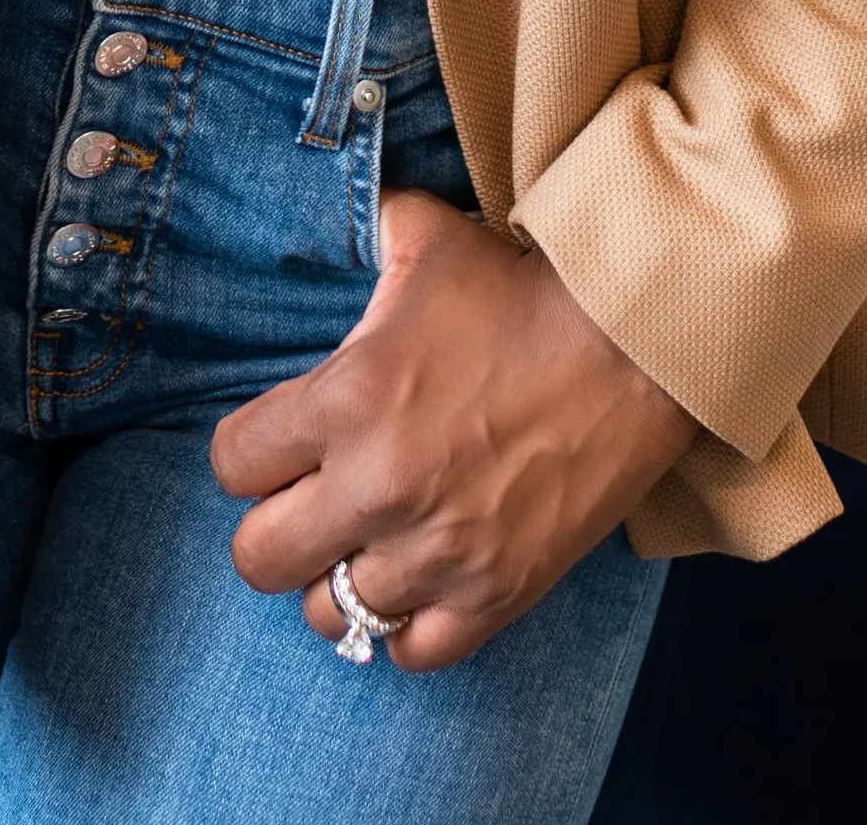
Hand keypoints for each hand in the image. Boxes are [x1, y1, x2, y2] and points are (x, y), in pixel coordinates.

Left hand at [212, 186, 694, 668]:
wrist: (633, 347)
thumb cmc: (522, 289)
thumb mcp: (425, 236)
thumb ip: (363, 232)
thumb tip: (338, 215)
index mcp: (348, 400)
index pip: (234, 464)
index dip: (251, 452)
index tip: (281, 444)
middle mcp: (379, 487)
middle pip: (259, 558)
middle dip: (276, 526)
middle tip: (312, 500)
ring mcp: (438, 552)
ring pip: (330, 613)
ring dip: (340, 576)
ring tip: (369, 539)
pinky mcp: (495, 595)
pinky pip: (410, 651)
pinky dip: (407, 622)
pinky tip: (420, 577)